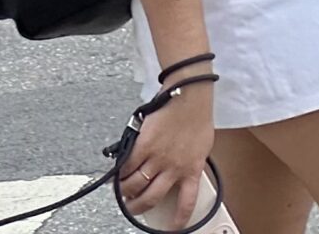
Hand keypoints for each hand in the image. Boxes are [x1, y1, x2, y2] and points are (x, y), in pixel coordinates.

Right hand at [118, 81, 213, 228]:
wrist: (189, 97)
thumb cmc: (197, 118)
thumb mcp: (201, 147)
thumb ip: (189, 163)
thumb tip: (177, 174)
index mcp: (192, 169)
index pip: (187, 202)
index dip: (179, 220)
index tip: (173, 229)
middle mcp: (174, 168)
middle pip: (151, 199)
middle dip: (138, 208)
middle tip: (132, 207)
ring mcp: (157, 158)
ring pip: (135, 186)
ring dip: (125, 192)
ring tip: (122, 191)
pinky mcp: (143, 147)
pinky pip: (126, 168)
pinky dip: (119, 174)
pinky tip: (117, 174)